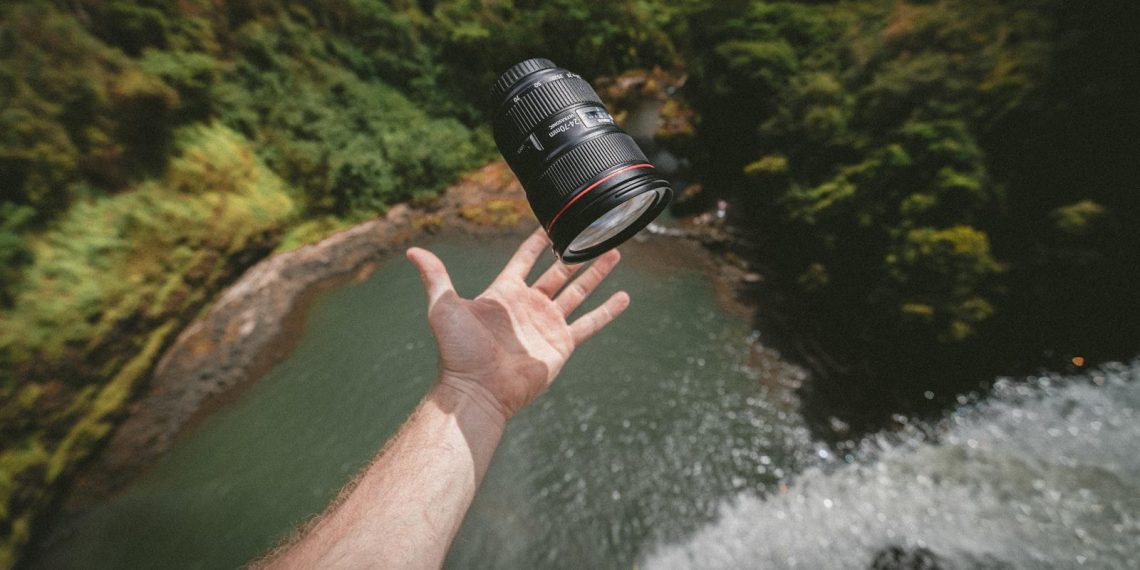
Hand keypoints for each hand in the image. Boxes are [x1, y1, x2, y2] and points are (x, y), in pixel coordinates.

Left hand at [406, 228, 629, 421]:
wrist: (478, 389)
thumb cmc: (458, 351)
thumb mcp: (443, 307)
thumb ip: (435, 277)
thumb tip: (412, 250)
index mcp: (504, 294)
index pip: (524, 260)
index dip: (537, 242)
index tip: (550, 223)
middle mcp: (528, 306)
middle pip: (557, 273)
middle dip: (575, 254)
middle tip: (593, 233)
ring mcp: (547, 325)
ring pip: (578, 292)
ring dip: (595, 274)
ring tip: (614, 253)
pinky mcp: (562, 344)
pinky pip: (589, 323)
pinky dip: (607, 311)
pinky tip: (623, 297)